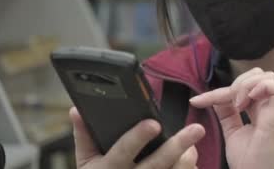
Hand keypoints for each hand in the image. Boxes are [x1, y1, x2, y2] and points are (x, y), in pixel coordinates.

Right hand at [69, 107, 203, 168]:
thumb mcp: (85, 161)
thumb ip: (83, 135)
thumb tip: (76, 110)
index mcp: (107, 168)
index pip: (123, 151)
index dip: (138, 138)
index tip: (154, 124)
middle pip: (157, 164)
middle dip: (178, 146)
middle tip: (197, 129)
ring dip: (187, 159)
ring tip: (194, 145)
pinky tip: (191, 161)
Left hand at [189, 68, 273, 168]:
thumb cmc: (248, 160)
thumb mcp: (232, 132)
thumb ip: (227, 114)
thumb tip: (216, 99)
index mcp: (259, 110)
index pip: (241, 88)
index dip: (218, 91)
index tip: (197, 101)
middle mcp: (268, 106)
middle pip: (260, 74)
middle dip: (239, 81)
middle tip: (230, 102)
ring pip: (268, 76)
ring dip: (247, 85)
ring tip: (238, 104)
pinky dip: (260, 88)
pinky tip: (247, 102)